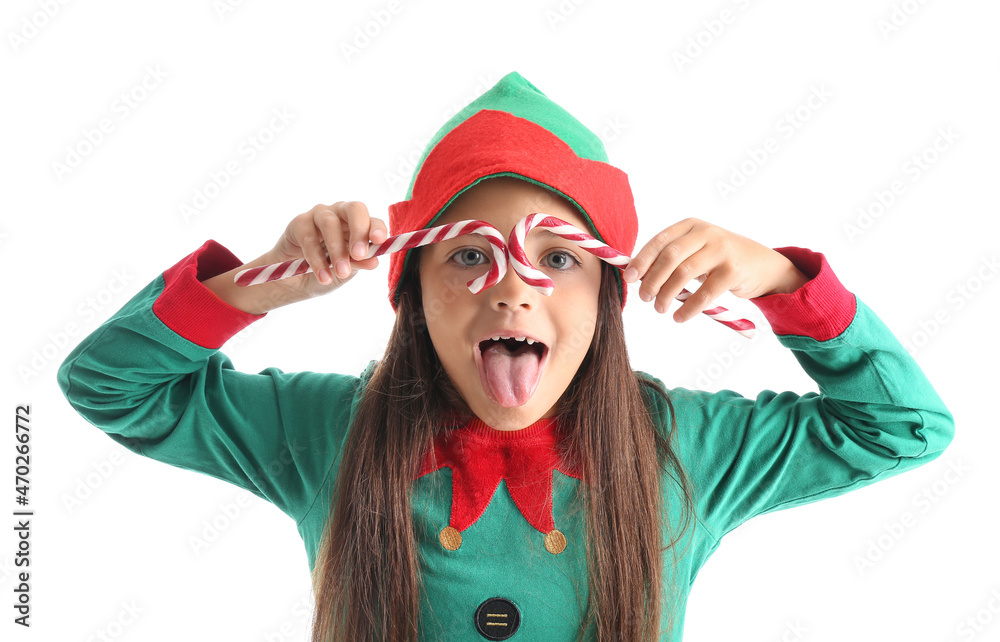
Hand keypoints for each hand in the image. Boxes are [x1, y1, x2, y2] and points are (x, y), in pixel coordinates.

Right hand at [269, 201, 387, 292]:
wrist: (295, 283)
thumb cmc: (326, 272)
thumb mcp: (346, 273)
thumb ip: (358, 264)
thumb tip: (374, 261)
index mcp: (358, 226)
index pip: (373, 221)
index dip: (377, 228)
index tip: (380, 241)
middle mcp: (340, 215)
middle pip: (354, 209)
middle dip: (359, 230)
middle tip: (360, 254)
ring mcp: (319, 216)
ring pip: (329, 222)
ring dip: (337, 249)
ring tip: (341, 272)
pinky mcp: (298, 223)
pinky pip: (308, 237)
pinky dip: (316, 258)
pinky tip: (323, 276)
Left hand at [622, 218, 808, 322]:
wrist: (762, 265)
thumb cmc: (720, 260)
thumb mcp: (696, 251)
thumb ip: (671, 259)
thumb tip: (636, 275)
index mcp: (691, 226)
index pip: (660, 241)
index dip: (642, 260)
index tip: (629, 278)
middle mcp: (706, 233)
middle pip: (670, 257)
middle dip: (652, 279)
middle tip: (644, 297)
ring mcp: (721, 249)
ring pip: (685, 273)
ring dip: (667, 295)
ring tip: (659, 309)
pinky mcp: (733, 269)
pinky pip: (705, 292)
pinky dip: (688, 308)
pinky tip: (679, 317)